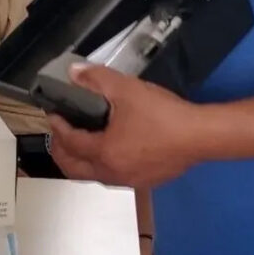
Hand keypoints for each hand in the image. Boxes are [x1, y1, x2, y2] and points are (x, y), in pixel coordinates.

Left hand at [46, 63, 208, 188]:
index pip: (69, 143)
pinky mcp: (146, 181)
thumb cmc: (160, 114)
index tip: (53, 114)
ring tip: (81, 139)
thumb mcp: (126, 89)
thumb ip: (96, 79)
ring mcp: (130, 181)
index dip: (58, 127)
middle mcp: (112, 174)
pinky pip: (113, 176)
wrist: (200, 135)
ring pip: (93, 175)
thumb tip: (74, 73)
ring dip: (81, 159)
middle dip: (61, 151)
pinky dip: (101, 164)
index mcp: (103, 153)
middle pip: (74, 169)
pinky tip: (111, 147)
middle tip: (59, 132)